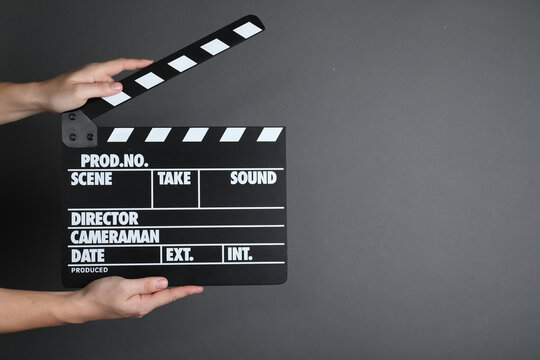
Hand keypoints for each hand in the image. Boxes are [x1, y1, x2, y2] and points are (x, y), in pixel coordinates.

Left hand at [39, 58, 152, 112]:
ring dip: (108, 97)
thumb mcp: (79, 93)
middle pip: (118, 78)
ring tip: (90, 103)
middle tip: (111, 99)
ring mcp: (93, 80)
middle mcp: (95, 73)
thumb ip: (100, 89)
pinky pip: (104, 91)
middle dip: (121, 89)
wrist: (43, 98)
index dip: (137, 63)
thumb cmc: (56, 94)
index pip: (121, 64)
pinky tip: (91, 103)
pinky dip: (104, 98)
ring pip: (111, 88)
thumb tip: (119, 87)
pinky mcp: (91, 87)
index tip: (150, 63)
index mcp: (94, 70)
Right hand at [70, 276, 202, 321]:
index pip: (170, 295)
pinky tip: (157, 279)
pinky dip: (154, 283)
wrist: (81, 304)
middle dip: (180, 287)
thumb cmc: (99, 297)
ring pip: (157, 292)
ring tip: (179, 278)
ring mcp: (136, 303)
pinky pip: (147, 290)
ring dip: (168, 285)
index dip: (186, 290)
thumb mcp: (124, 286)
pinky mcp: (130, 299)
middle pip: (166, 294)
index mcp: (143, 304)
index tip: (199, 287)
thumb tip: (164, 282)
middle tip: (193, 280)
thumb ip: (145, 283)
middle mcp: (142, 306)